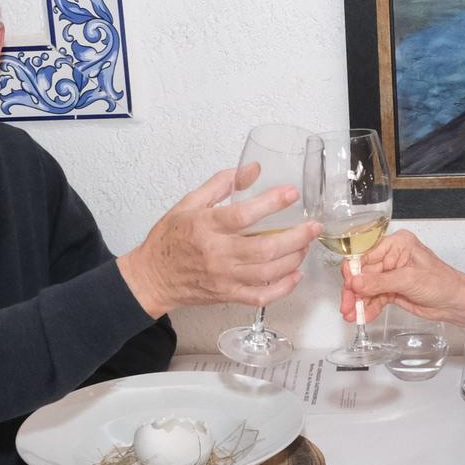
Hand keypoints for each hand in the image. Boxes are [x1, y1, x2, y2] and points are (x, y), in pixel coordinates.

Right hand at [117, 167, 321, 317]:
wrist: (151, 278)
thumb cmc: (169, 240)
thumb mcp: (188, 203)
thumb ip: (220, 184)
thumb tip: (251, 169)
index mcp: (205, 227)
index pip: (243, 215)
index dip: (271, 203)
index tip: (292, 194)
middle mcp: (216, 254)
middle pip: (264, 248)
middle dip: (295, 237)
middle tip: (313, 226)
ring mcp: (223, 278)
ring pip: (267, 272)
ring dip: (293, 259)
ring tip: (305, 245)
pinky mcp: (227, 295)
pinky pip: (261, 296)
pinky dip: (282, 288)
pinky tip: (294, 275)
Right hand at [340, 229, 464, 329]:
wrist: (457, 303)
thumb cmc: (443, 283)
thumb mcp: (409, 280)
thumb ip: (379, 282)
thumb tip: (355, 282)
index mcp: (397, 244)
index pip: (366, 254)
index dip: (353, 270)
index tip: (347, 285)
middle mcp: (391, 257)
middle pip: (363, 273)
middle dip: (354, 291)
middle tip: (347, 306)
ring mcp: (391, 274)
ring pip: (367, 287)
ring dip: (358, 302)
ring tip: (351, 316)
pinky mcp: (392, 290)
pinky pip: (375, 298)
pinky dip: (368, 308)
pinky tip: (362, 316)